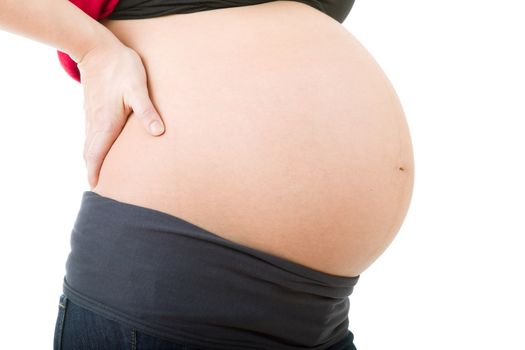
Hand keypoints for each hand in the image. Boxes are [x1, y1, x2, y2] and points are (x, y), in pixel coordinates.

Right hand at [77, 41, 164, 189]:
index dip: (95, 172)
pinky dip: (94, 148)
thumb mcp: (138, 88)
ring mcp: (92, 116)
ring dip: (93, 160)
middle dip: (93, 171)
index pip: (96, 154)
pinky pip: (91, 135)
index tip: (96, 189)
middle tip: (101, 189)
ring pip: (89, 144)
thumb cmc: (121, 68)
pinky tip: (102, 150)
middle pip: (90, 153)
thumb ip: (147, 111)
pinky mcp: (93, 109)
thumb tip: (158, 133)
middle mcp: (96, 122)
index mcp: (106, 122)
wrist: (98, 48)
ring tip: (101, 175)